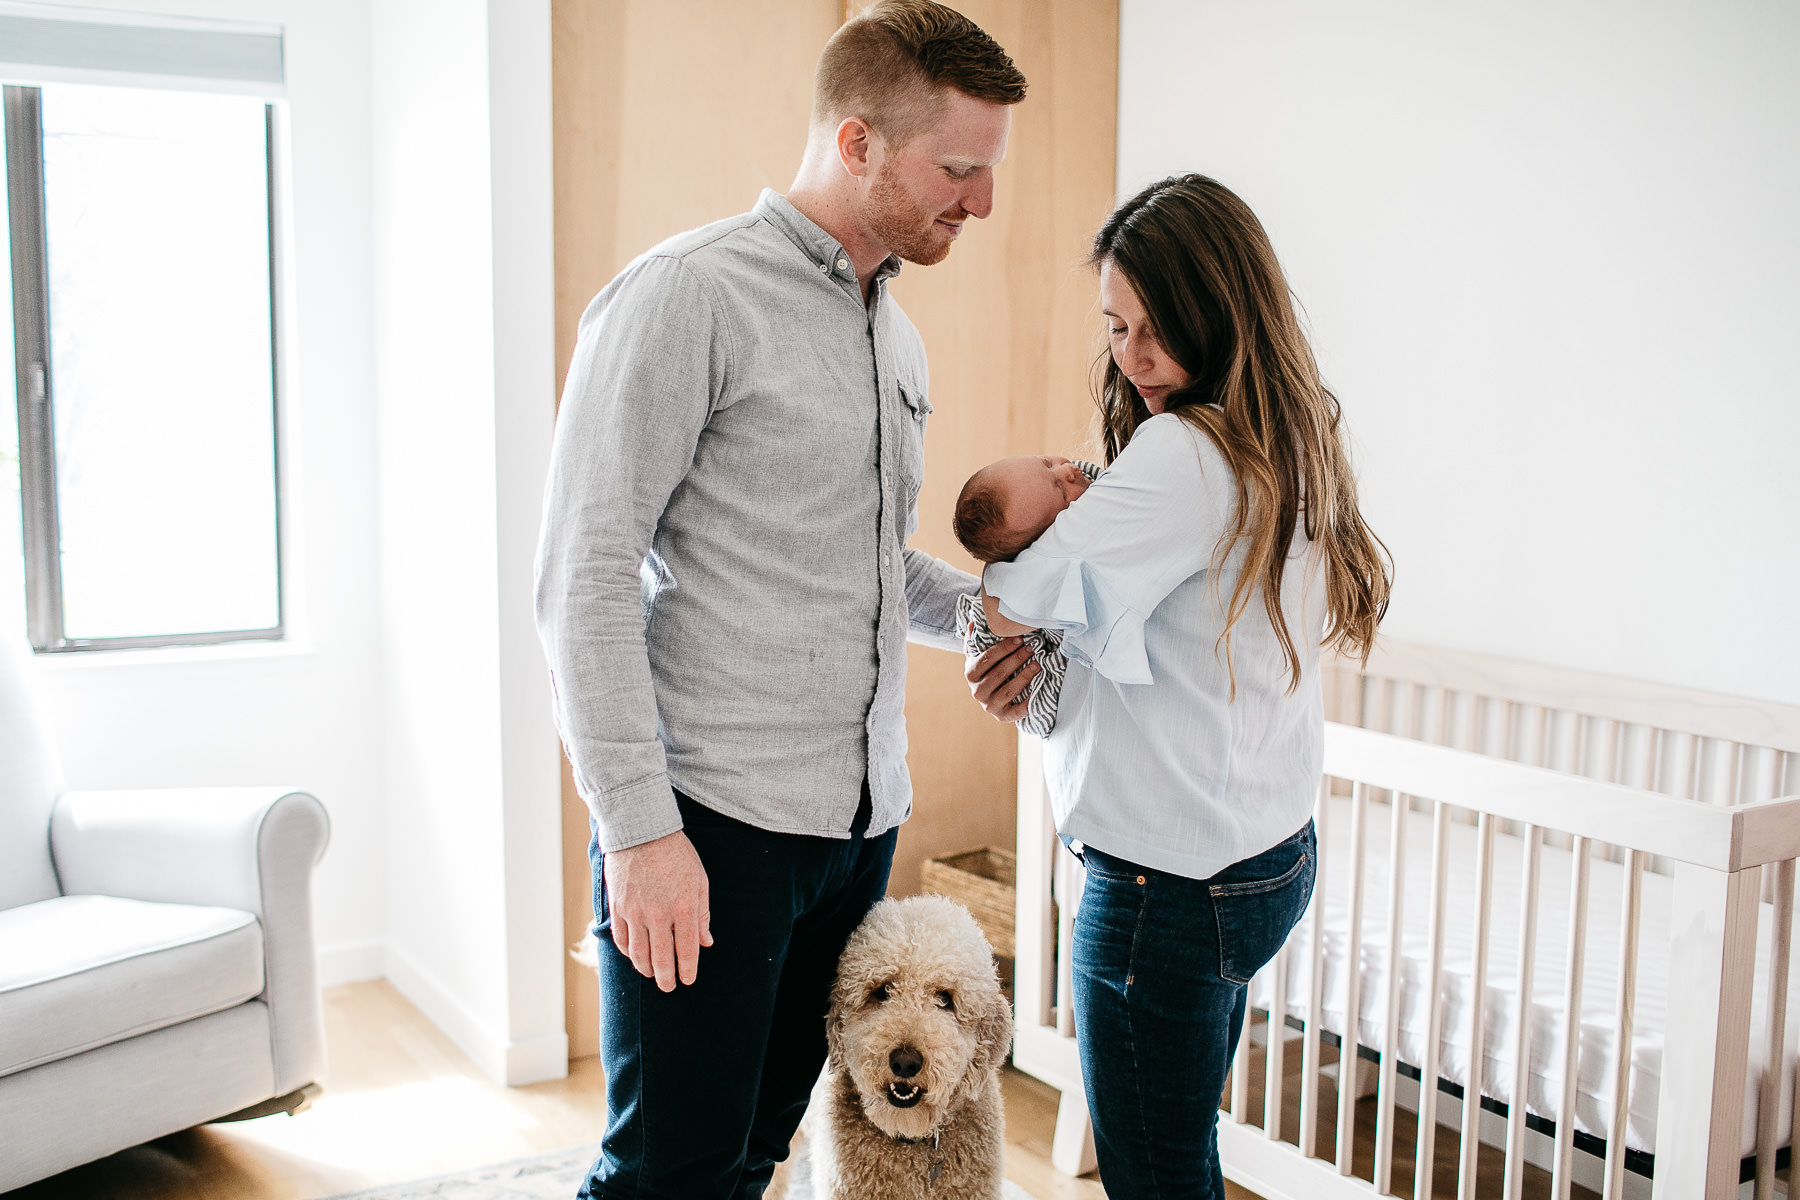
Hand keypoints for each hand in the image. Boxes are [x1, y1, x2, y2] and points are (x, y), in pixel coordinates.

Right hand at [603, 830, 713, 990]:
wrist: (642, 830)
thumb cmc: (676, 854)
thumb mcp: (699, 881)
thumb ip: (702, 914)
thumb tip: (706, 942)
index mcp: (684, 908)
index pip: (687, 951)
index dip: (687, 970)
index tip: (688, 980)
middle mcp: (659, 914)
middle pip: (661, 958)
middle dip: (666, 978)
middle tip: (669, 987)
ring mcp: (635, 911)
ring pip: (638, 954)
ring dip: (646, 969)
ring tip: (651, 975)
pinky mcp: (617, 906)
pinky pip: (621, 939)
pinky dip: (628, 952)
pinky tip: (634, 956)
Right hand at [965, 637, 1040, 722]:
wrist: (990, 696)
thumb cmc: (986, 670)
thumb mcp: (977, 655)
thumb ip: (974, 640)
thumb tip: (973, 622)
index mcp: (970, 673)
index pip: (987, 658)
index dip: (1004, 648)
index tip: (1020, 639)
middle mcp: (977, 691)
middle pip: (999, 673)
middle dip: (1017, 659)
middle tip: (1032, 649)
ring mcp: (989, 705)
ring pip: (1009, 690)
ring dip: (1025, 676)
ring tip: (1037, 665)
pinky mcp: (1002, 716)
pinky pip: (1017, 711)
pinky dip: (1028, 702)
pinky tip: (1037, 690)